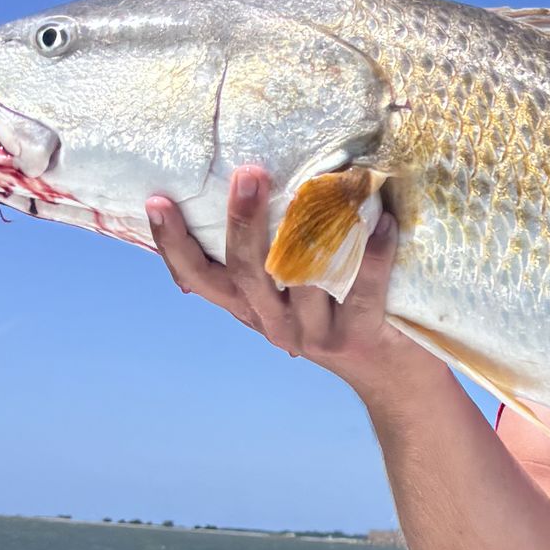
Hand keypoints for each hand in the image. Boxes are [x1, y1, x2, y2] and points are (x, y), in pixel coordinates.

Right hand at [145, 166, 414, 393]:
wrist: (391, 376)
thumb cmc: (339, 312)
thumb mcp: (291, 290)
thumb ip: (269, 254)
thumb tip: (250, 177)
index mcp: (250, 306)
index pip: (198, 276)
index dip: (173, 242)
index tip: (157, 199)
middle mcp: (274, 323)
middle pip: (246, 272)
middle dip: (244, 221)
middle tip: (249, 174)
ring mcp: (313, 334)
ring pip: (304, 277)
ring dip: (316, 227)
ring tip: (327, 183)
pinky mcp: (356, 339)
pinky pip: (361, 291)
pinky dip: (372, 254)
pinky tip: (380, 220)